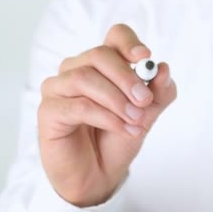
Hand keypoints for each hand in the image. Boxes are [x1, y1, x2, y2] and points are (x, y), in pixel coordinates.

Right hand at [37, 24, 176, 206]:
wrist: (99, 175)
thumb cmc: (117, 138)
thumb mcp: (146, 115)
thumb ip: (159, 93)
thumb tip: (164, 69)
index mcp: (103, 64)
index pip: (115, 36)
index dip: (129, 42)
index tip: (145, 57)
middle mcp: (77, 69)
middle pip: (100, 54)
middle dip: (126, 77)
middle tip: (144, 100)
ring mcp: (58, 88)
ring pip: (85, 78)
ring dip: (116, 100)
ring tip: (135, 120)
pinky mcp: (48, 111)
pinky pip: (78, 105)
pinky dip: (106, 117)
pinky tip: (123, 129)